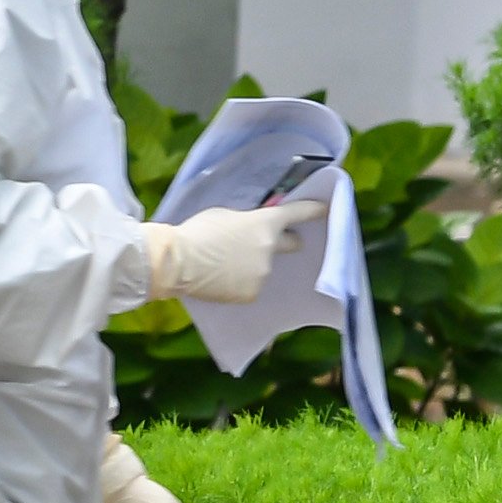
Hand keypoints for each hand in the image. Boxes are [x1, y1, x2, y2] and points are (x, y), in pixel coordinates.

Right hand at [145, 200, 321, 304]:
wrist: (176, 262)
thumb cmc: (196, 231)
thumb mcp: (223, 216)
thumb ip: (244, 223)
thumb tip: (249, 232)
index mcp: (264, 223)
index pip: (297, 213)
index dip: (313, 210)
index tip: (325, 209)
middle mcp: (270, 249)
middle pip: (291, 244)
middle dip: (285, 242)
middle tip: (266, 244)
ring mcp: (263, 273)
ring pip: (262, 268)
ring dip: (250, 265)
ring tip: (220, 265)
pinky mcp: (251, 293)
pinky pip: (248, 286)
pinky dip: (237, 283)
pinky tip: (218, 280)